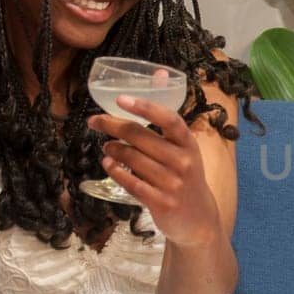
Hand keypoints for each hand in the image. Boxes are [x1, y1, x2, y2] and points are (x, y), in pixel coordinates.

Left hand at [89, 94, 219, 246]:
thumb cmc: (187, 177)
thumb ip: (168, 118)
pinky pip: (131, 182)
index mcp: (189, 144)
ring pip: (132, 159)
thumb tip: (159, 73)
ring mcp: (171, 183)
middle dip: (113, 126)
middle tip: (95, 121)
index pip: (169, 119)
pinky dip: (115, 171)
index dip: (145, 107)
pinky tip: (108, 164)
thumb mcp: (185, 149)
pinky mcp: (159, 202)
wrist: (198, 220)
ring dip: (112, 149)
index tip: (120, 99)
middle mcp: (183, 162)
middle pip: (141, 137)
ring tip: (106, 146)